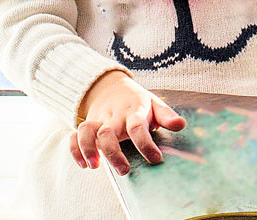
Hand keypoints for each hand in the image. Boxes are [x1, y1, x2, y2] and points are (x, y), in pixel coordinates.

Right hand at [68, 69, 185, 175]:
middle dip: (114, 152)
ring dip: (88, 148)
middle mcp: (114, 116)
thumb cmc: (137, 101)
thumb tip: (181, 125)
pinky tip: (83, 164)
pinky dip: (74, 149)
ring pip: (87, 130)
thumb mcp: (154, 103)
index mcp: (133, 111)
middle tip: (124, 171)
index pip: (138, 127)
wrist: (111, 86)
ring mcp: (98, 120)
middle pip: (109, 132)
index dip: (146, 144)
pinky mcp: (86, 125)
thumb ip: (167, 116)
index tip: (156, 159)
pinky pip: (74, 135)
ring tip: (95, 166)